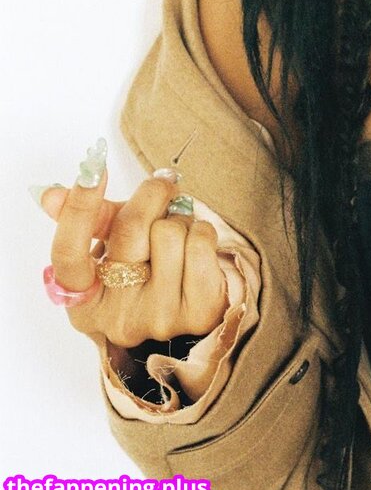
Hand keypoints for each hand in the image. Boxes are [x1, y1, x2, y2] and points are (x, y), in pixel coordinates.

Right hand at [37, 165, 228, 347]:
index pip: (68, 253)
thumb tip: (50, 195)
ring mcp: (158, 317)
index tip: (92, 169)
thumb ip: (91, 221)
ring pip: (170, 230)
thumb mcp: (114, 252)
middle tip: (163, 184)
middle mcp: (117, 316)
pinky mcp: (198, 312)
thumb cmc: (146, 276)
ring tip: (179, 233)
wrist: (192, 320)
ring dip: (180, 218)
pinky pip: (201, 241)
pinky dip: (201, 231)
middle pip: (130, 227)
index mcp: (85, 302)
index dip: (78, 208)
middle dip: (152, 193)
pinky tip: (196, 249)